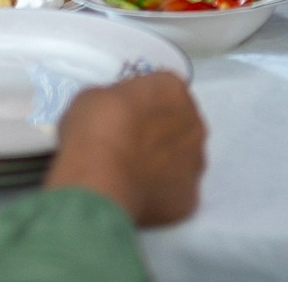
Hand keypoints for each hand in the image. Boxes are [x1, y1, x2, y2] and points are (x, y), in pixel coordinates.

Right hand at [45, 72, 206, 225]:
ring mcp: (195, 162)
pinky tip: (137, 198)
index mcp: (172, 89)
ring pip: (183, 160)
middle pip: (180, 124)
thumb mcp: (92, 98)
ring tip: (132, 177)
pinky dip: (161, 195)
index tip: (123, 117)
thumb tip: (116, 115)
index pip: (163, 91)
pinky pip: (176, 193)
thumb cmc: (94, 131)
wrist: (99, 181)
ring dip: (165, 165)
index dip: (142, 104)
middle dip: (160, 133)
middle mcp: (193, 122)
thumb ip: (115, 103)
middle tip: (130, 147)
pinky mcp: (190, 197)